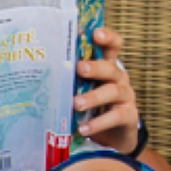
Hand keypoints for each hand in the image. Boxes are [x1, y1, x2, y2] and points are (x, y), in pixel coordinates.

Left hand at [74, 26, 141, 152]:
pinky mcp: (129, 116)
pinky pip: (116, 116)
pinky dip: (98, 123)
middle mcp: (119, 78)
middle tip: (80, 68)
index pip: (113, 46)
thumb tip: (42, 73)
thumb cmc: (93, 108)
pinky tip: (84, 128)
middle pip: (110, 68)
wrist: (114, 136)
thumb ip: (72, 81)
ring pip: (113, 91)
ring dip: (94, 97)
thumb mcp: (84, 90)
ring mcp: (126, 97)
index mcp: (108, 67)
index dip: (107, 38)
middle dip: (95, 67)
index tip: (95, 34)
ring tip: (77, 104)